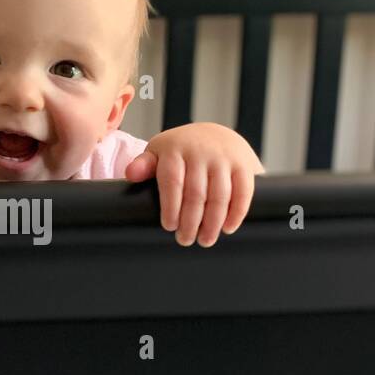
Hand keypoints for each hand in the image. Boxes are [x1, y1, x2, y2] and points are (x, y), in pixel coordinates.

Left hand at [124, 123, 264, 246]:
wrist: (215, 134)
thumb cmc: (181, 151)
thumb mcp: (159, 152)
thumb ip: (144, 165)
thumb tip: (131, 174)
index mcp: (176, 148)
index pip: (172, 181)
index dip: (171, 207)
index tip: (170, 226)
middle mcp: (201, 151)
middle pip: (196, 193)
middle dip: (191, 222)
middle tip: (186, 240)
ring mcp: (224, 158)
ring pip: (220, 195)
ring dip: (213, 222)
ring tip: (205, 239)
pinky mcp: (243, 165)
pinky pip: (243, 191)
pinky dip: (237, 213)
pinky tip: (228, 228)